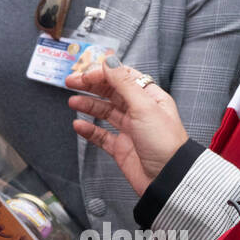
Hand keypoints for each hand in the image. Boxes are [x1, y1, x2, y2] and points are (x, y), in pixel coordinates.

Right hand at [64, 58, 189, 195]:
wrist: (168, 178)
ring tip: (73, 102)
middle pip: (111, 92)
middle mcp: (139, 112)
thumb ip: (123, 83)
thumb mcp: (144, 106)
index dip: (103, 73)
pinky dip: (89, 130)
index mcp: (150, 97)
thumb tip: (109, 61)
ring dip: (88, 105)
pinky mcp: (121, 148)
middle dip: (90, 86)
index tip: (85, 74)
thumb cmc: (165, 143)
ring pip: (104, 112)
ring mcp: (130, 130)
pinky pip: (101, 135)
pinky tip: (79, 125)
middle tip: (71, 82)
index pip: (123, 77)